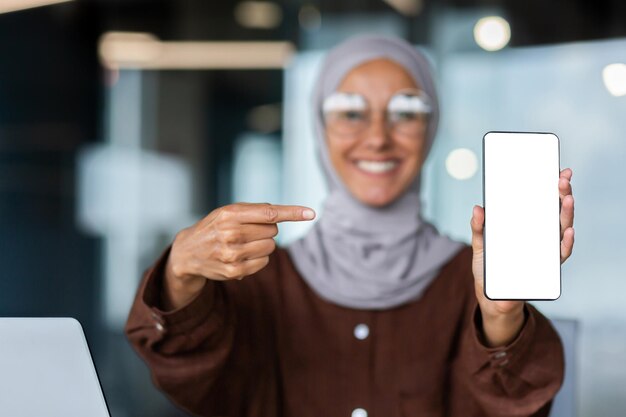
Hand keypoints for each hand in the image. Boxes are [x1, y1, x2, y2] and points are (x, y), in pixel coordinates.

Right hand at [163, 203, 315, 309]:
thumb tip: (286, 214)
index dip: (292, 213)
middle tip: (247, 231)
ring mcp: (232, 254)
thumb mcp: (229, 212)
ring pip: (270, 247)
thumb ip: (256, 211)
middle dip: (266, 230)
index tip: (311, 213)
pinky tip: (242, 255)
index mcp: (230, 214)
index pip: (269, 213)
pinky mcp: (234, 271)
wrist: (189, 252)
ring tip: (243, 244)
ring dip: (263, 244)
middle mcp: (230, 233)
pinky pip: (264, 262)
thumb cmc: (216, 227)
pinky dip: (258, 258)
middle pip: (273, 231)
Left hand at [469, 168, 575, 345]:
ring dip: (566, 213)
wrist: (492, 296)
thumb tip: (478, 208)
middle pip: (555, 211)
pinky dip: (564, 243)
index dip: (552, 186)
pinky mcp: (546, 268)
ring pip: (561, 229)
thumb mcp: (479, 244)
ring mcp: (544, 251)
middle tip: (562, 179)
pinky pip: (559, 254)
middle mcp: (540, 235)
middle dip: (561, 193)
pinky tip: (566, 232)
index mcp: (527, 225)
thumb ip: (478, 227)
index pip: (543, 202)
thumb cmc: (489, 266)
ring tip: (567, 198)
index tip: (559, 170)